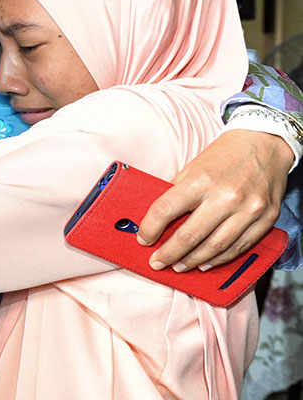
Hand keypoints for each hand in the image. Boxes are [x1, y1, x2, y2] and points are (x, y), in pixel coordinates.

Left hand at [138, 129, 291, 271]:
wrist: (264, 143)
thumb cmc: (224, 155)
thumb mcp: (193, 168)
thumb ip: (177, 194)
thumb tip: (158, 220)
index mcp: (201, 181)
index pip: (165, 210)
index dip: (149, 229)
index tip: (143, 239)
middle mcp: (226, 197)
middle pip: (190, 236)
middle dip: (169, 253)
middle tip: (157, 262)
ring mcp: (249, 210)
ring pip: (215, 248)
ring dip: (193, 261)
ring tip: (179, 266)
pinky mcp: (266, 219)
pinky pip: (239, 247)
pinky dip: (219, 259)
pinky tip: (206, 263)